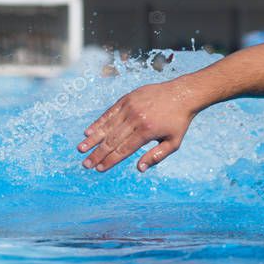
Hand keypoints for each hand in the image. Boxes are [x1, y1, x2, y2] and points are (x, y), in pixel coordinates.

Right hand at [78, 80, 196, 172]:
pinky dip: (98, 123)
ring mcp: (130, 108)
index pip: (124, 149)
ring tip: (81, 149)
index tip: (99, 169)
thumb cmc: (179, 121)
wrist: (182, 94)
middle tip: (86, 164)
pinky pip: (109, 113)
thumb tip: (140, 169)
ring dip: (93, 139)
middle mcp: (136, 119)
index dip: (111, 160)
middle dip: (98, 154)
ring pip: (107, 126)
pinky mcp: (127, 99)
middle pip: (112, 140)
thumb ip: (157, 156)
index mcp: (147, 131)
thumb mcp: (174, 142)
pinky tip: (88, 132)